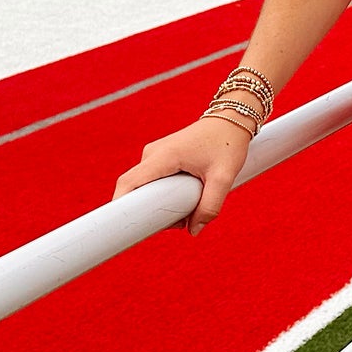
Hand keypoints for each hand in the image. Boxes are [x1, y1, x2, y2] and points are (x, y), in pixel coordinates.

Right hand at [112, 117, 252, 236]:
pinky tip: (185, 201)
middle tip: (178, 222)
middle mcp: (153, 154)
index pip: (129, 182)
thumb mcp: (224, 178)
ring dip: (161, 205)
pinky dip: (165, 196)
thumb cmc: (228, 144)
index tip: (122, 226)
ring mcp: (155, 155)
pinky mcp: (161, 158)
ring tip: (189, 208)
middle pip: (136, 190)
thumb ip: (210, 206)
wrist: (232, 120)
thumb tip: (193, 231)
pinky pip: (153, 182)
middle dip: (150, 211)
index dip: (120, 206)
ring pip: (146, 188)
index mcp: (163, 156)